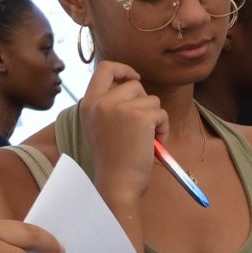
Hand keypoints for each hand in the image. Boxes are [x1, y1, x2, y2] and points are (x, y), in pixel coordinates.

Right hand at [80, 61, 167, 210]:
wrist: (117, 184)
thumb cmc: (113, 160)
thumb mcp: (100, 126)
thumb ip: (109, 104)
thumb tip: (133, 83)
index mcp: (89, 103)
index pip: (105, 68)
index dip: (124, 69)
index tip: (134, 78)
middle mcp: (101, 102)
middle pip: (134, 84)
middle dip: (144, 103)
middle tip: (139, 128)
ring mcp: (120, 107)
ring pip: (151, 100)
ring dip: (155, 119)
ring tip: (143, 140)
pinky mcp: (140, 117)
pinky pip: (162, 114)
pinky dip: (163, 130)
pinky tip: (151, 145)